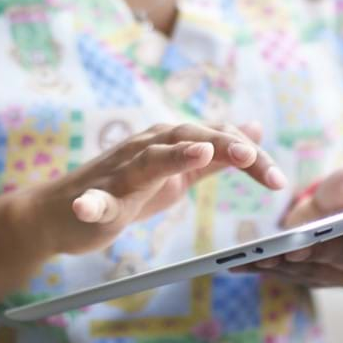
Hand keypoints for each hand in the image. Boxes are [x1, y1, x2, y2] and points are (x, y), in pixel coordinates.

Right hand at [16, 122, 286, 257]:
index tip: (279, 180)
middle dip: (226, 146)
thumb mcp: (179, 171)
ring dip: (174, 155)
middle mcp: (147, 148)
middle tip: (253, 158)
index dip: (250, 156)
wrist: (63, 211)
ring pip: (149, 159)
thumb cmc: (126, 190)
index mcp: (171, 144)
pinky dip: (92, 203)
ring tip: (200, 153)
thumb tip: (253, 130)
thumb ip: (216, 153)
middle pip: (192, 139)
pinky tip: (87, 208)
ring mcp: (119, 173)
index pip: (217, 140)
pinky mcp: (94, 200)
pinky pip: (93, 201)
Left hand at [233, 160, 342, 287]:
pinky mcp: (314, 278)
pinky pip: (289, 274)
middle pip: (339, 254)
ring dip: (281, 263)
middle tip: (294, 247)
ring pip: (309, 268)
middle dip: (315, 249)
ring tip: (255, 257)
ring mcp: (341, 275)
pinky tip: (239, 266)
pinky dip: (265, 269)